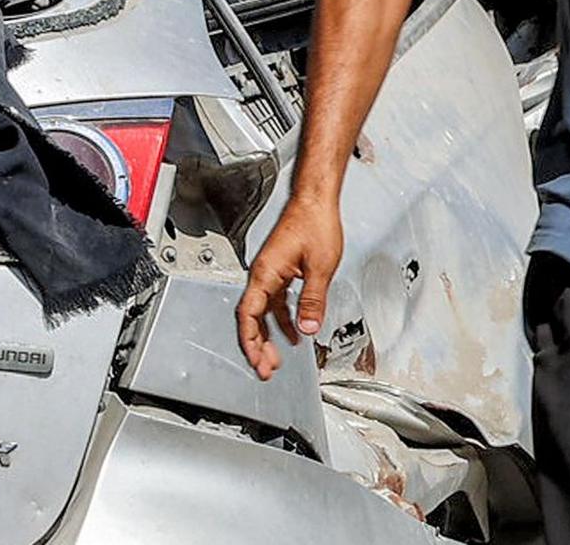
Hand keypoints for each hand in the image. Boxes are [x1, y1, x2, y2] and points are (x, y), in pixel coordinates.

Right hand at [236, 196, 343, 379]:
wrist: (315, 200)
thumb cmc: (314, 223)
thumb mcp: (320, 267)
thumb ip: (313, 300)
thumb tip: (309, 327)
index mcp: (266, 274)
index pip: (249, 315)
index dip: (250, 342)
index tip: (256, 361)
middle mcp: (263, 274)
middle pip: (253, 318)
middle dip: (258, 346)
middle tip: (266, 369)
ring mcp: (271, 272)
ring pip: (265, 312)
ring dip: (271, 335)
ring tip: (278, 357)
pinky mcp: (281, 269)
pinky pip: (276, 301)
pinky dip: (283, 318)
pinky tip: (294, 330)